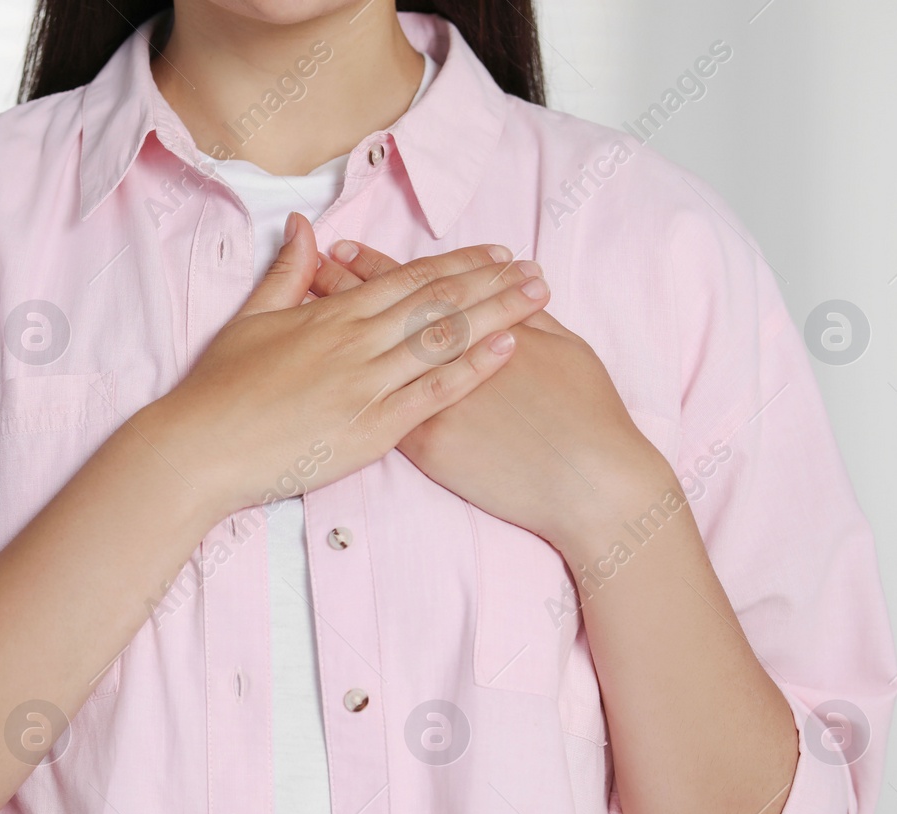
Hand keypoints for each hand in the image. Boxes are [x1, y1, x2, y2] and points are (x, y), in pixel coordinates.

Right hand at [134, 213, 551, 516]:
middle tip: (537, 270)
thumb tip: (303, 226)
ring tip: (538, 297)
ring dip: (497, 314)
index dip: (457, 265)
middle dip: (493, 283)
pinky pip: (433, 392)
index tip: (496, 255)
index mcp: (331, 315)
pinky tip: (508, 348)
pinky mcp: (371, 427)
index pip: (407, 280)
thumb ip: (286, 273)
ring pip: (445, 339)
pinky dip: (473, 368)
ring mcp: (366, 383)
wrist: (199, 447)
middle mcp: (356, 341)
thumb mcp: (250, 319)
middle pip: (438, 302)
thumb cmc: (218, 388)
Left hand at [311, 240, 674, 554]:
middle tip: (312, 264)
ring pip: (370, 356)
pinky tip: (318, 374)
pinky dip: (345, 387)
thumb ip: (532, 317)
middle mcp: (450, 356)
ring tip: (305, 310)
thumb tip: (517, 288)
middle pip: (384, 313)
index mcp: (481, 325)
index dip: (379, 266)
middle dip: (344, 286)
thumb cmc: (588, 415)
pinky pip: (375, 409)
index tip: (346, 249)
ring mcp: (431, 399)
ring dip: (337, 331)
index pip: (420, 286)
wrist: (590, 481)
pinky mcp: (427, 444)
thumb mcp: (566, 348)